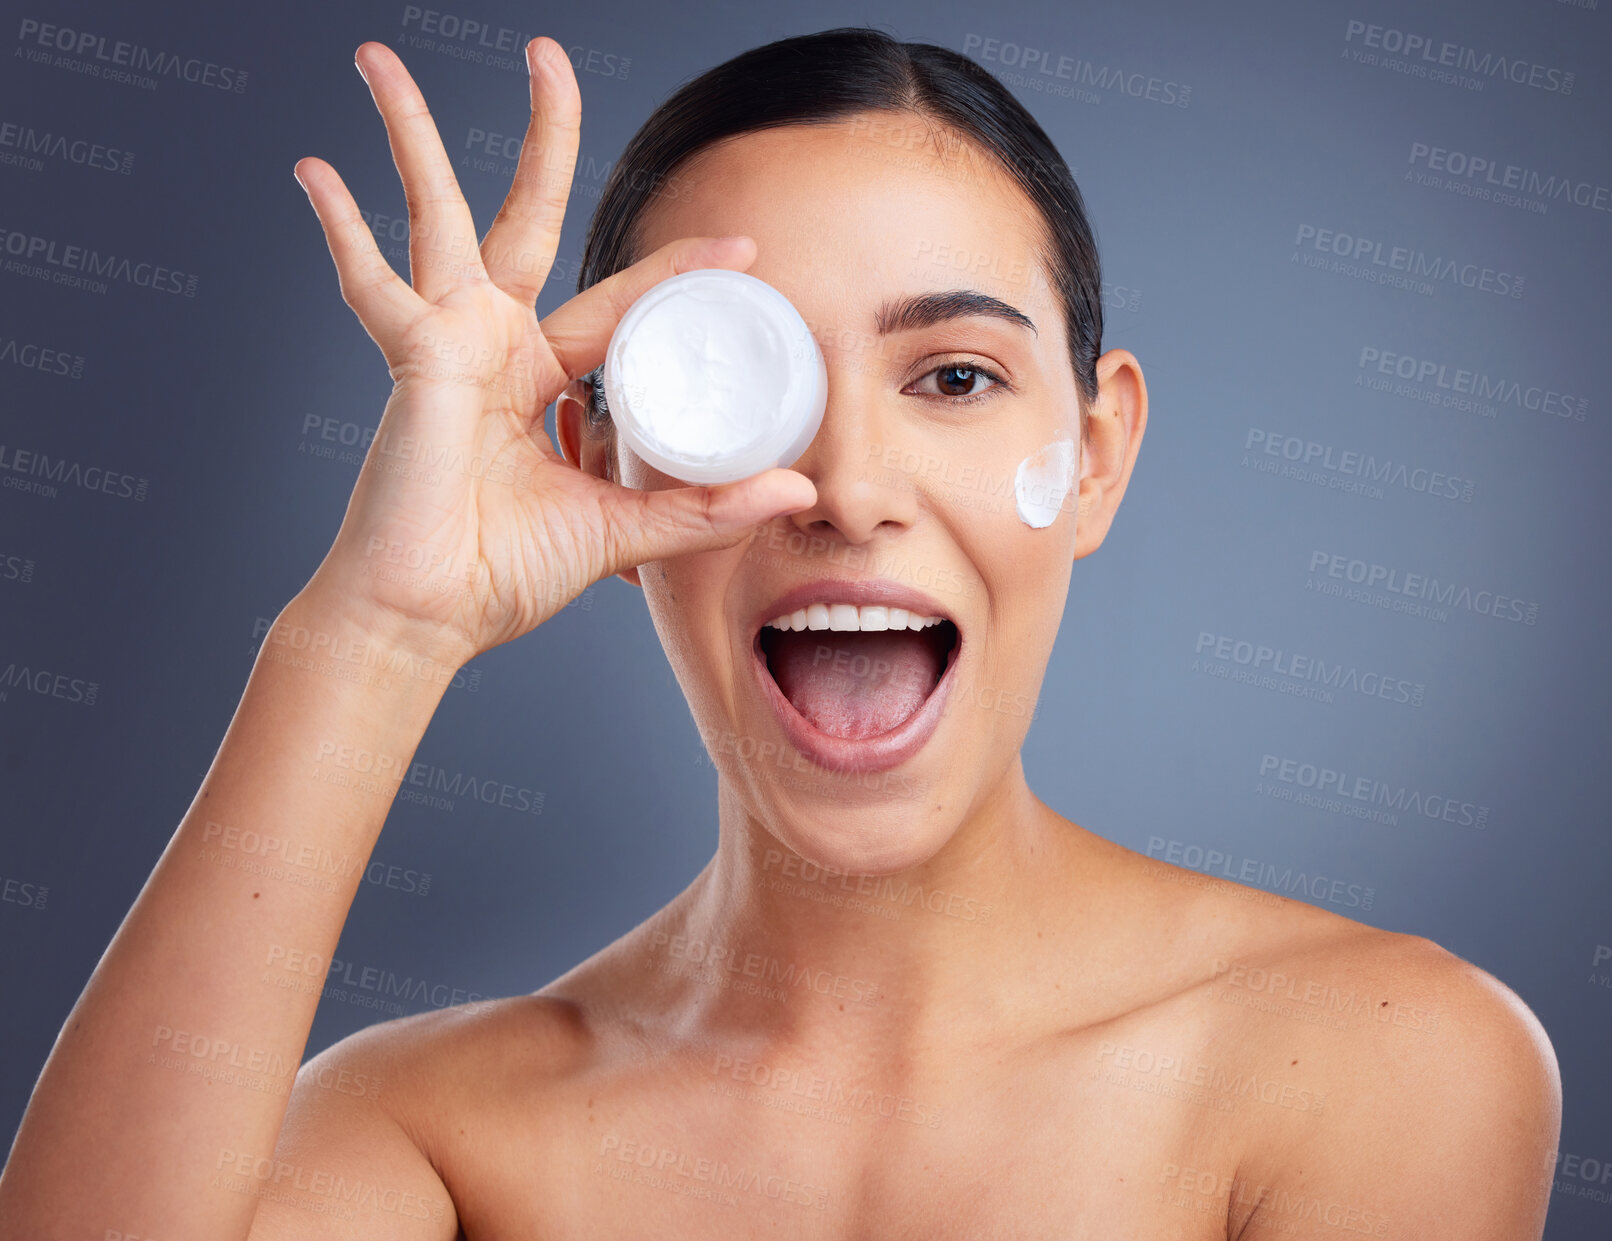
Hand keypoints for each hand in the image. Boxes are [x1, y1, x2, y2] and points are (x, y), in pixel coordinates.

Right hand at [292, 38, 815, 663]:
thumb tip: (796, 491)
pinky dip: (340, 230)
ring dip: (412, 136)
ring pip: (435, 216)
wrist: (427, 618)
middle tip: (547, 55)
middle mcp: (495, 344)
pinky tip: (312, 169)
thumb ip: (703, 509)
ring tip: (384, 60)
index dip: (675, 274)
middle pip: (526, 217)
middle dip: (543, 137)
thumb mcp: (623, 531)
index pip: (619, 303)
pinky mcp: (410, 360)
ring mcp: (447, 343)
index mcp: (544, 377)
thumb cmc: (503, 575)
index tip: (741, 251)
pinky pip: (369, 285)